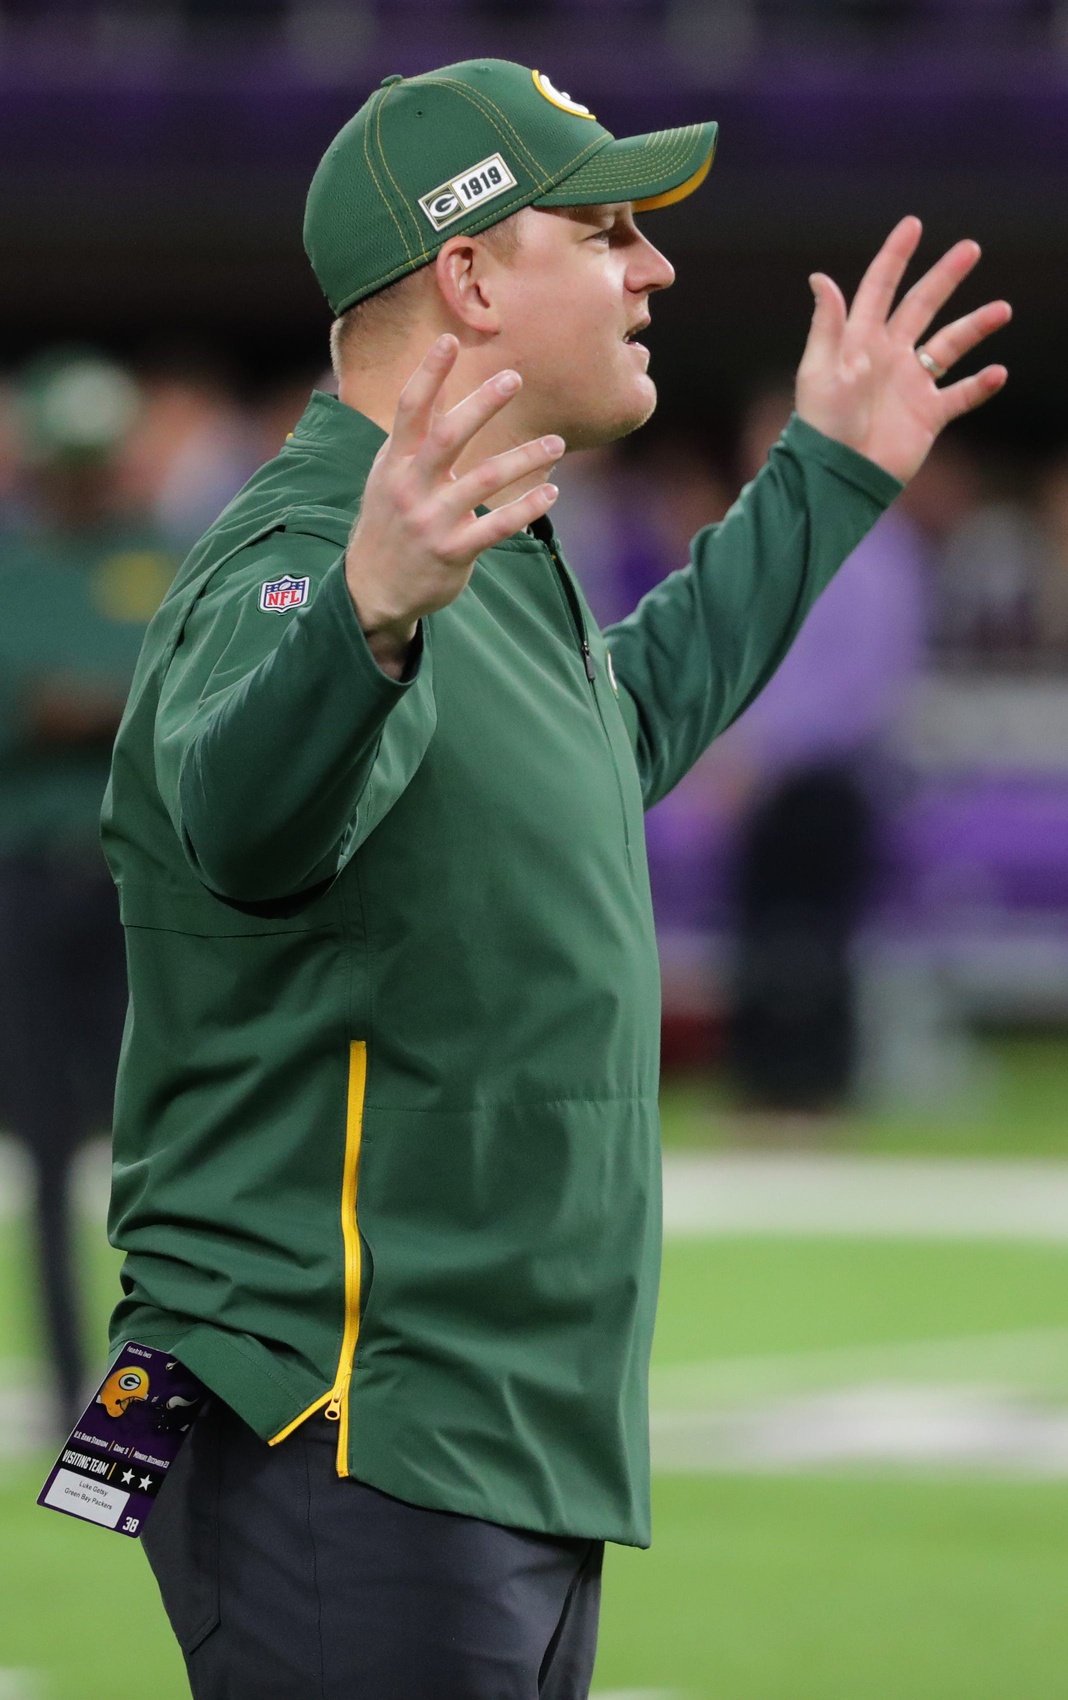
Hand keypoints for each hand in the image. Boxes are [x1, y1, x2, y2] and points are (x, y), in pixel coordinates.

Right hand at [346, 335, 562, 676]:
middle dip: (482, 403)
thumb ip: (414, 436)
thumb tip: (435, 383)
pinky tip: (551, 492)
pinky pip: (497, 526)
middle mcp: (411, 486)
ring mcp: (432, 520)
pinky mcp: (453, 551)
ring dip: (525, 458)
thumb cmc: (390, 522)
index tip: (450, 339)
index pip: (410, 409)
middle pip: (448, 435)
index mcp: (394, 462)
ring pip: (484, 479)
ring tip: (557, 444)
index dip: (428, 373)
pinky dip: (527, 507)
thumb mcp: (390, 476)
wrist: (373, 589)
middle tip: (514, 378)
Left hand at [795, 216, 1010, 482]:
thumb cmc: (823, 425)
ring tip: (1002, 310)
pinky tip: (997, 372)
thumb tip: (820, 278)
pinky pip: (961, 394)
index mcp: (861, 341)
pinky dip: (980, 385)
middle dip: (945, 277)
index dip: (895, 257)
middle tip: (970, 248)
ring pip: (950, 345)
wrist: (840, 476)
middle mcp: (889, 357)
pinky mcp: (928, 415)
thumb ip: (828, 325)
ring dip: (976, 327)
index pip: (880, 289)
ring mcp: (910, 385)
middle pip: (922, 306)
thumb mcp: (821, 371)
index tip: (912, 225)